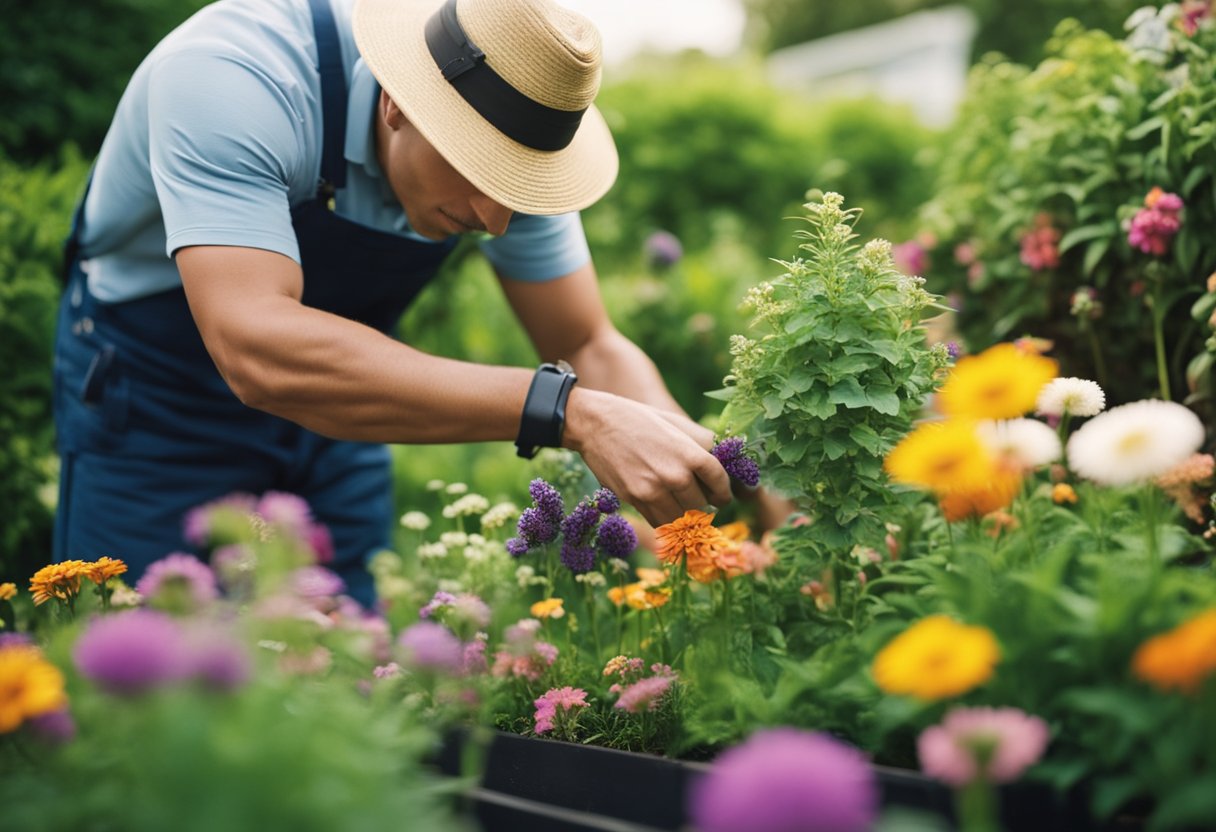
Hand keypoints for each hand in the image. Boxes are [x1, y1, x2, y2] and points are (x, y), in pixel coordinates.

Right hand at [563, 388, 731, 526]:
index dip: (724, 493)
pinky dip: (666, 521)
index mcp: (689, 453)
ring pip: (681, 519)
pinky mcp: (634, 500)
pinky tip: (665, 510)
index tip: (722, 497)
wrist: (596, 424)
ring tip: (685, 511)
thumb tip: (723, 459)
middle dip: (704, 506)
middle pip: (701, 505)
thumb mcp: (676, 422)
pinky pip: (659, 522)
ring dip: (685, 518)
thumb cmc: (639, 420)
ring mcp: (653, 490)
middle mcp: (674, 475)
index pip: (719, 483)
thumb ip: (702, 442)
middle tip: (702, 504)